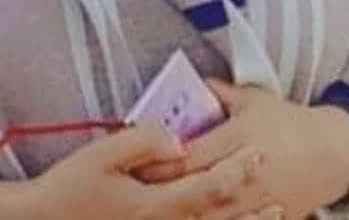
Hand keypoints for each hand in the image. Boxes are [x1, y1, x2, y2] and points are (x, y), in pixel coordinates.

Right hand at [11, 121, 285, 219]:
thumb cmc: (71, 188)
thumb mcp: (102, 155)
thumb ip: (142, 141)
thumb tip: (177, 137)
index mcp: (154, 205)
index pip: (208, 187)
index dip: (237, 171)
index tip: (259, 152)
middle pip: (219, 218)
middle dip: (251, 201)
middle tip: (278, 183)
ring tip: (275, 214)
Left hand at [133, 80, 348, 219]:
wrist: (334, 152)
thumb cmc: (290, 121)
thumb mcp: (254, 99)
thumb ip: (220, 91)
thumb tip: (194, 81)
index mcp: (237, 140)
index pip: (188, 156)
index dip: (160, 164)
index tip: (136, 165)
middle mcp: (243, 173)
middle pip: (194, 190)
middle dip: (163, 193)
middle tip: (136, 194)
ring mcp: (256, 202)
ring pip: (211, 217)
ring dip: (185, 214)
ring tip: (160, 212)